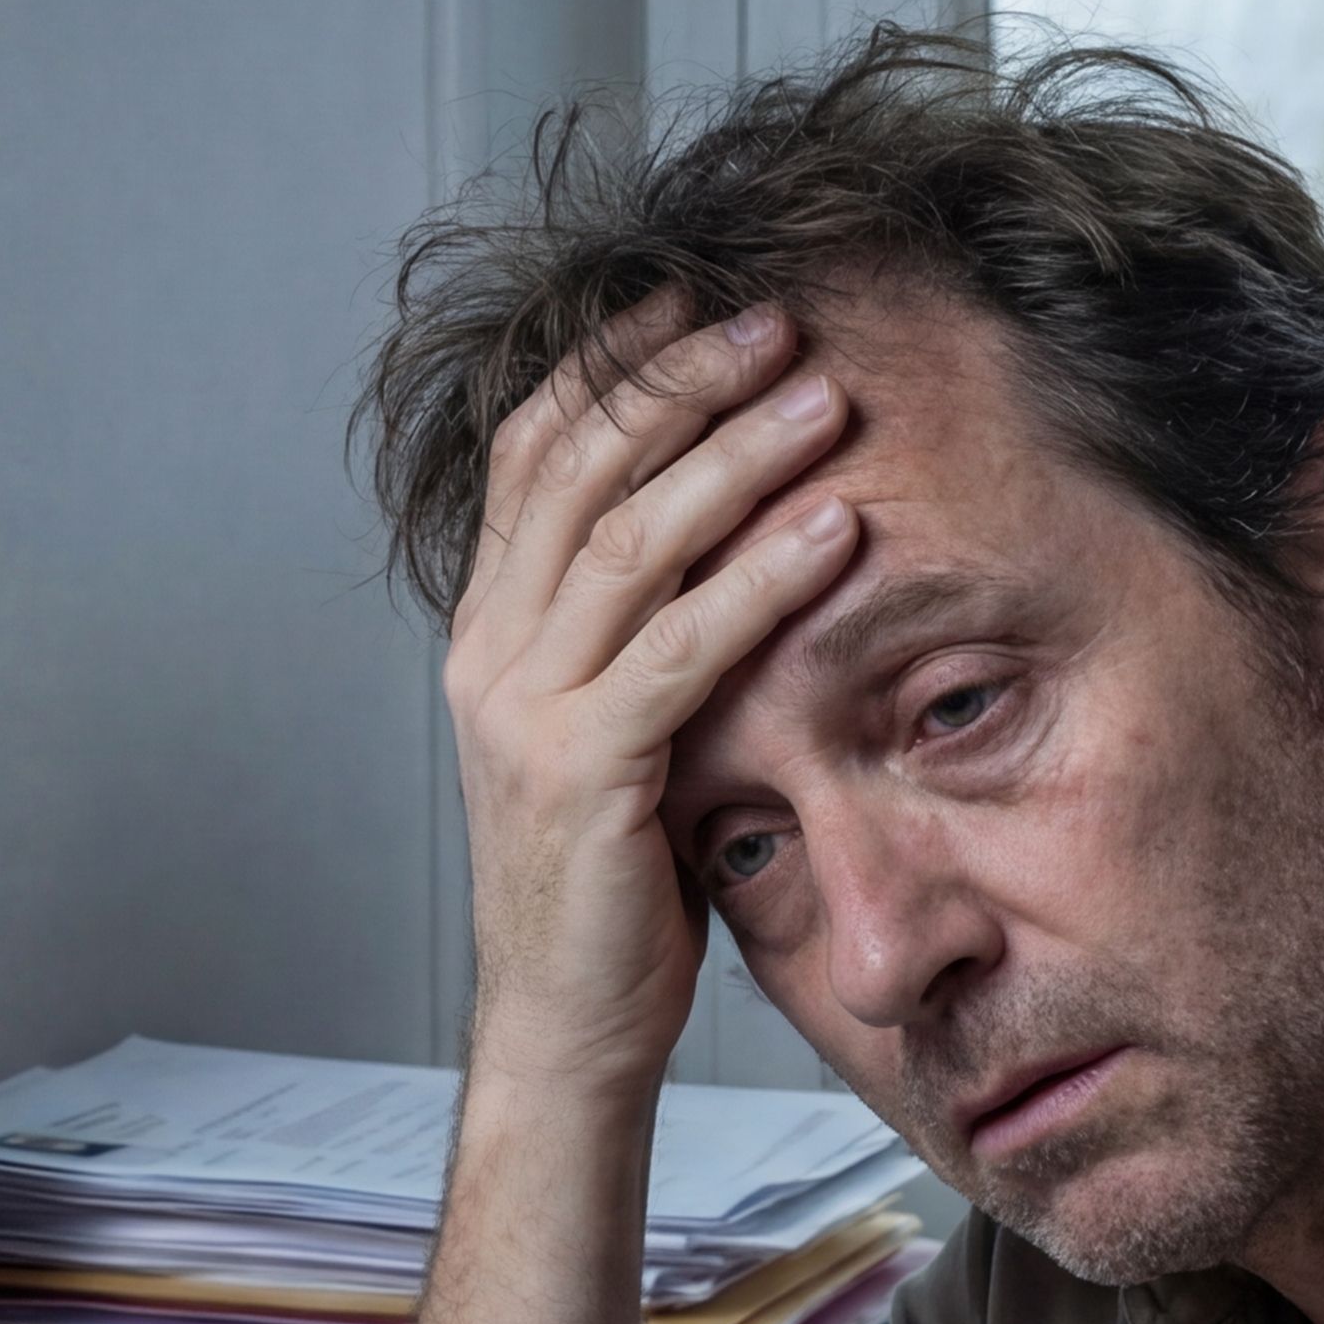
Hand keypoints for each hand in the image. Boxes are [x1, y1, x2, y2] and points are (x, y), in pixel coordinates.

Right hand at [441, 295, 863, 1088]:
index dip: (607, 365)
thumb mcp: (615, 730)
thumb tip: (729, 531)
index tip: (690, 296)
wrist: (565, 1027)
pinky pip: (681, 648)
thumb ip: (641, 634)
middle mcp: (489, 655)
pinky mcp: (582, 773)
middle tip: (779, 321)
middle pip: (578, 470)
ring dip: (734, 455)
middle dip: (680, 380)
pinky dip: (763, 577)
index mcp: (488, 633)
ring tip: (824, 395)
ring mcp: (525, 711)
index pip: (529, 456)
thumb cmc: (613, 885)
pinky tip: (834, 527)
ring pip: (628, 541)